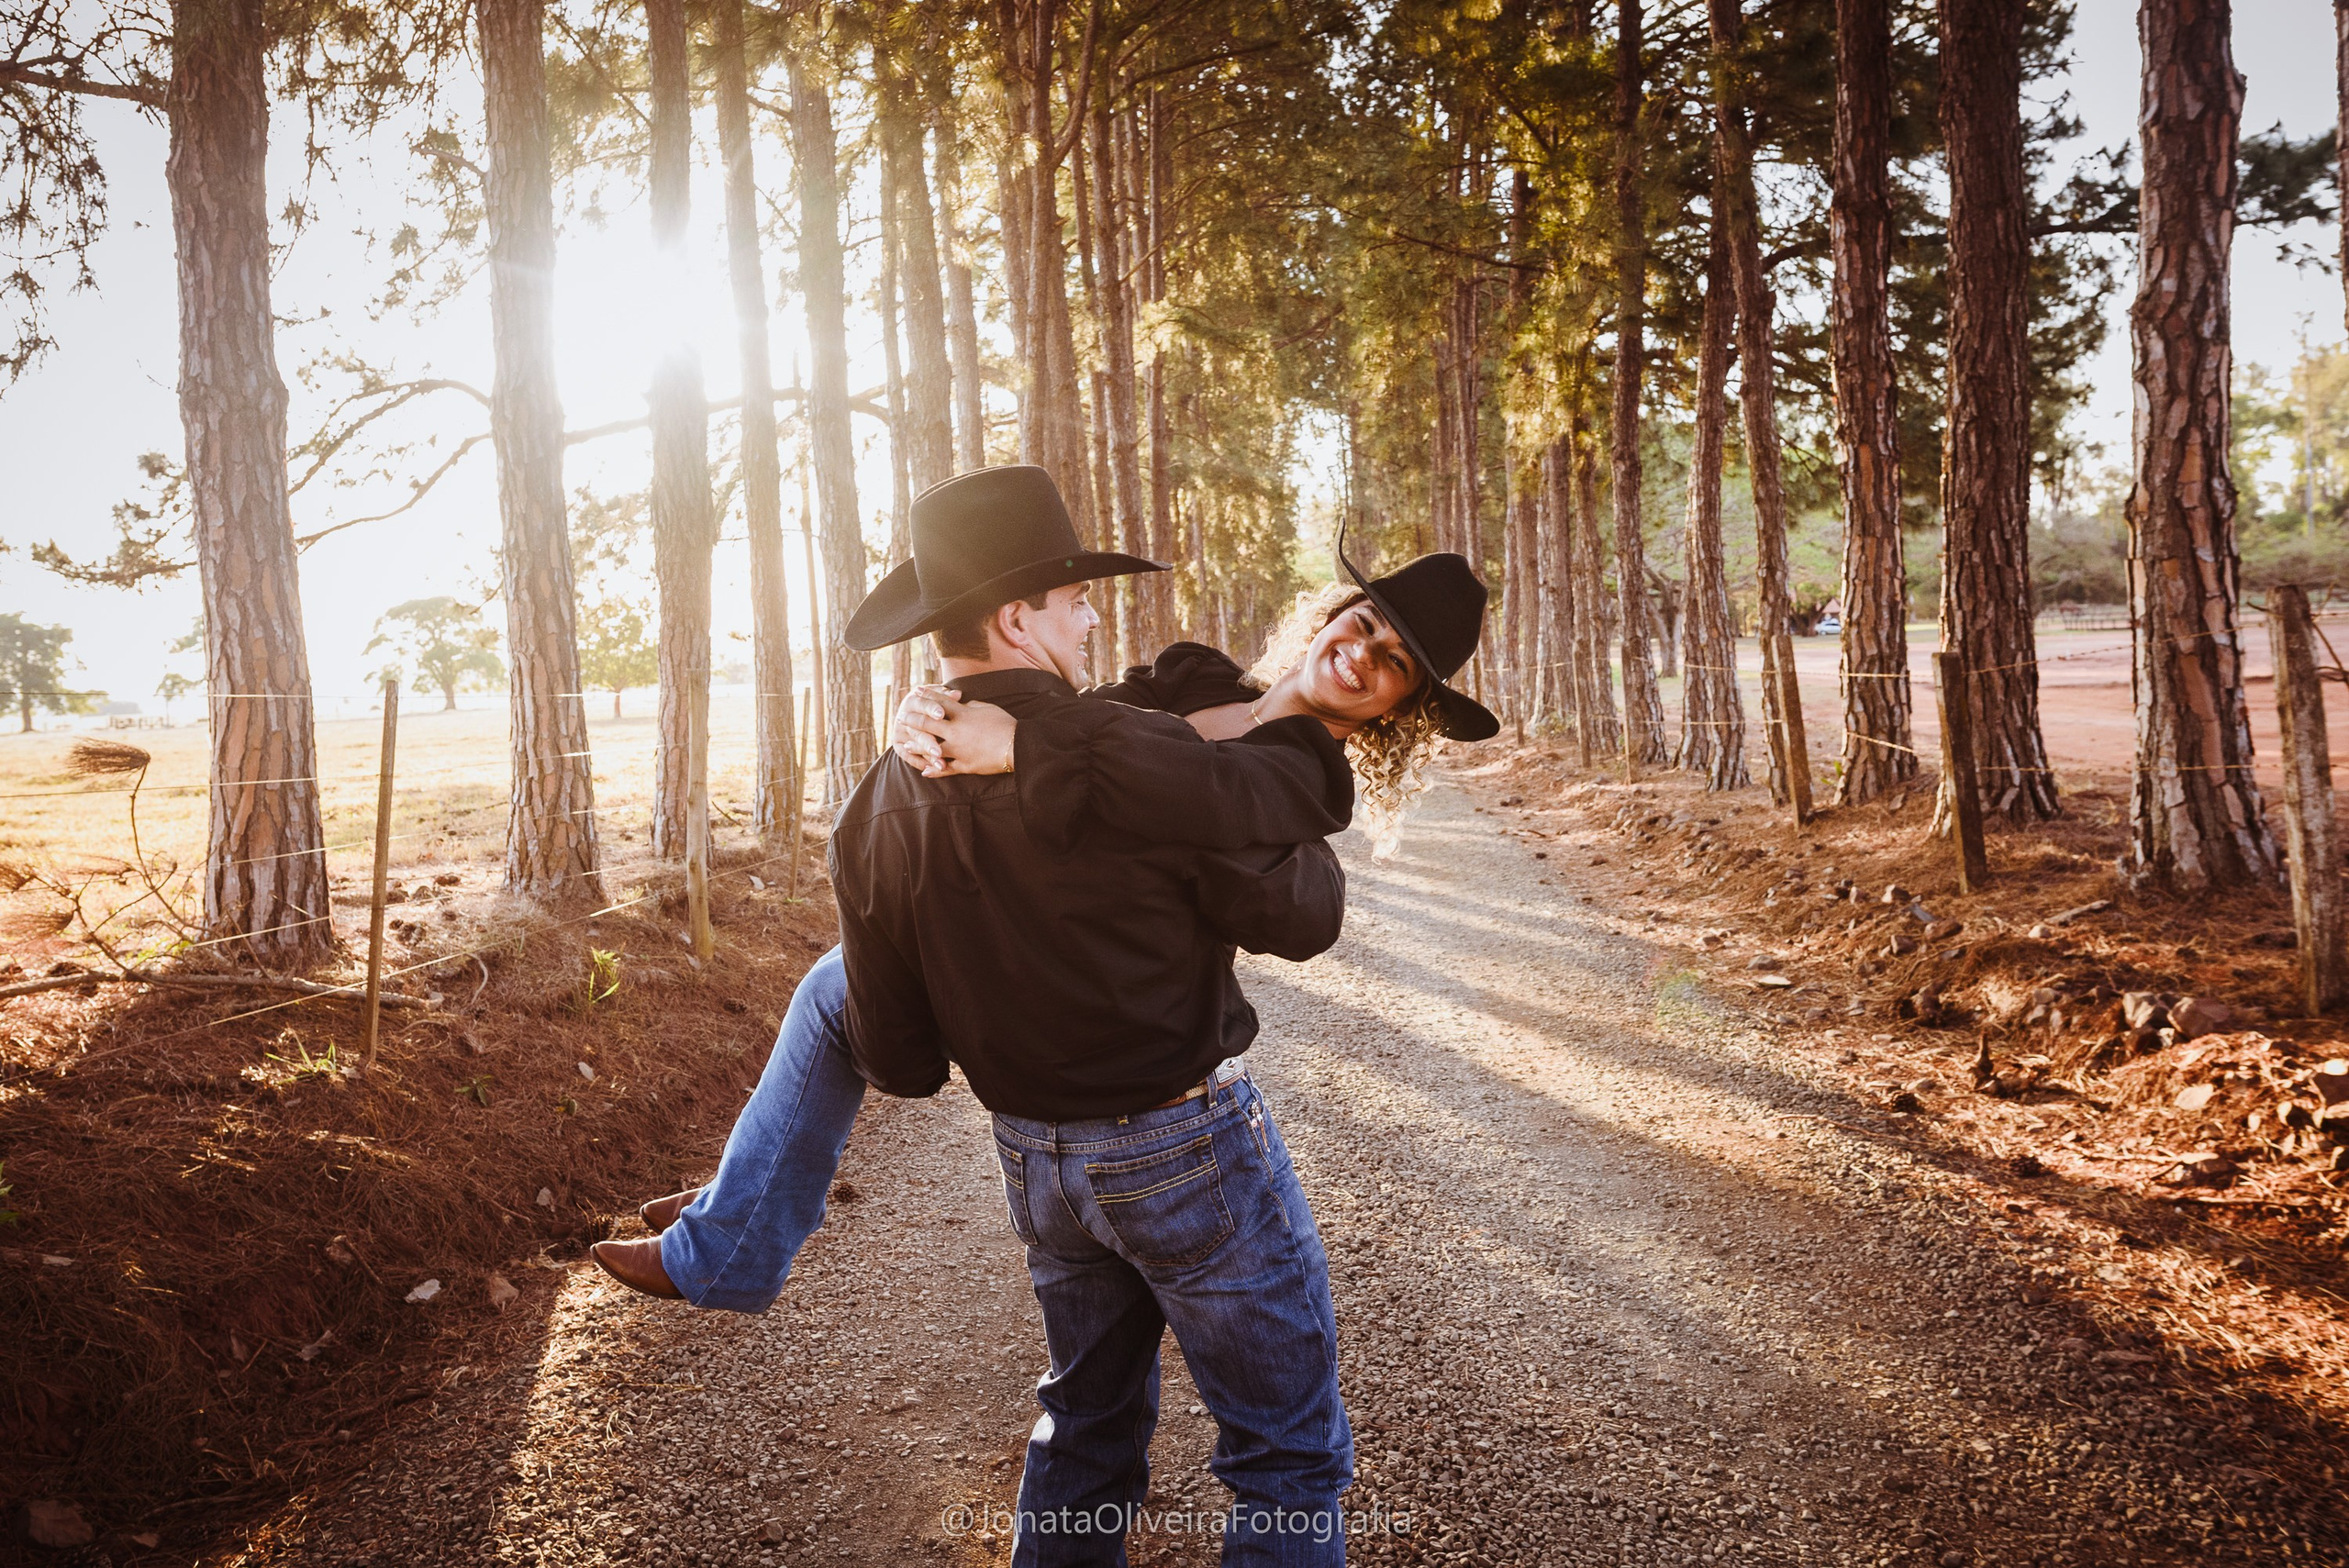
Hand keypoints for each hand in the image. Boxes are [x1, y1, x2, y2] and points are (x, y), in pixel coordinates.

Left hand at [891, 685, 1017, 777]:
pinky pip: (946, 769)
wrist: (1017, 746)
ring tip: (907, 746)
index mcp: (963, 714)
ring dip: (918, 747)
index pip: (940, 703)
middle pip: (928, 724)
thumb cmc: (1005, 724)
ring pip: (932, 748)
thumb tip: (959, 704)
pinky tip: (925, 771)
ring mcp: (958, 750)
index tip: (916, 692)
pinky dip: (935, 771)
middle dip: (913, 720)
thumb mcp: (988, 708)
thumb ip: (970, 706)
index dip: (927, 696)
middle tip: (903, 718)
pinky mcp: (965, 765)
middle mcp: (956, 731)